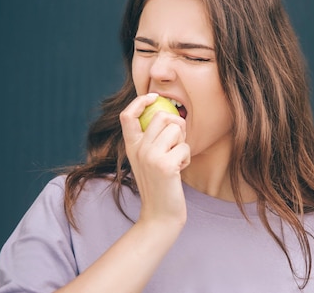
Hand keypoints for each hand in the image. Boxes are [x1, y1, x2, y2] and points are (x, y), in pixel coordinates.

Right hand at [119, 93, 190, 226]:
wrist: (160, 216)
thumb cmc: (160, 186)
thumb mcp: (148, 161)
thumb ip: (151, 140)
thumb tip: (169, 114)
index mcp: (131, 146)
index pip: (127, 115)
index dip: (140, 101)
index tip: (155, 97)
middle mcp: (137, 149)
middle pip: (161, 116)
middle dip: (177, 125)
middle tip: (177, 142)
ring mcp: (150, 156)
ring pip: (176, 128)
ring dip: (182, 143)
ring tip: (176, 159)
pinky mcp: (165, 166)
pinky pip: (185, 147)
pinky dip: (186, 158)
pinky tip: (179, 171)